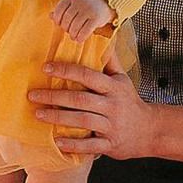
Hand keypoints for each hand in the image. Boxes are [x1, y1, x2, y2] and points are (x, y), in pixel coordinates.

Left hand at [31, 59, 162, 160]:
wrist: (150, 130)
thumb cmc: (130, 102)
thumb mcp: (123, 79)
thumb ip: (109, 60)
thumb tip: (101, 37)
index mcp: (113, 87)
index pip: (87, 75)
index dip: (66, 71)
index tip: (46, 68)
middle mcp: (112, 105)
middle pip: (80, 99)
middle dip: (55, 97)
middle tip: (33, 95)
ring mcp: (111, 126)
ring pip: (82, 121)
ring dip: (58, 118)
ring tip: (38, 114)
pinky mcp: (110, 144)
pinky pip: (90, 145)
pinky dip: (74, 145)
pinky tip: (57, 142)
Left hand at [51, 0, 114, 39]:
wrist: (107, 3)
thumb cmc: (87, 5)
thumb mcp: (74, 3)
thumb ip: (63, 9)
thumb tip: (50, 15)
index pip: (60, 7)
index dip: (57, 18)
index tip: (59, 24)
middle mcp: (80, 2)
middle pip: (67, 18)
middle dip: (66, 28)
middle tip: (68, 32)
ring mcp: (88, 9)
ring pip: (75, 26)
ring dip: (73, 34)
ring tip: (73, 37)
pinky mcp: (96, 18)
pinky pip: (86, 30)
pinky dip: (81, 37)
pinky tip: (79, 39)